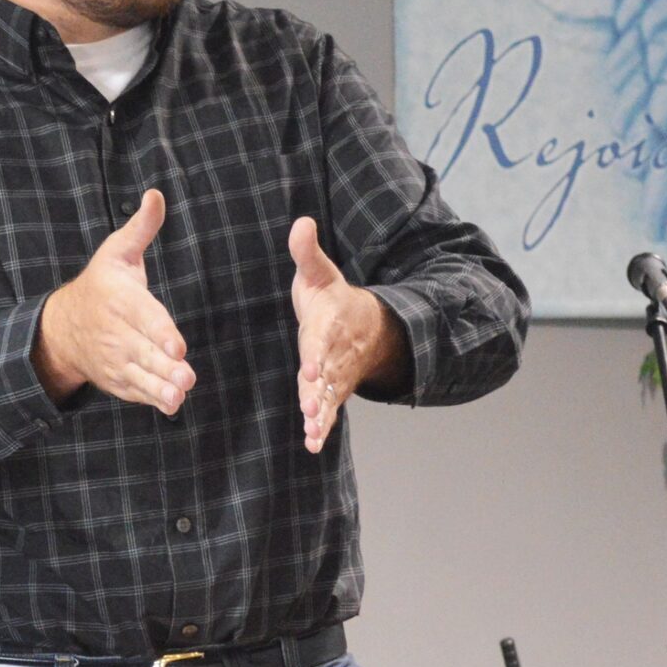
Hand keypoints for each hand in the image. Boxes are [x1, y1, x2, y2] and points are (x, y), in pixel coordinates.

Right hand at [34, 190, 195, 413]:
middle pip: (141, 351)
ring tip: (179, 395)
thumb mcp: (117, 252)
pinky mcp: (116, 379)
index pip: (142, 316)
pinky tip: (170, 404)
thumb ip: (141, 228)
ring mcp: (114, 359)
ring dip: (159, 387)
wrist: (62, 328)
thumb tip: (156, 194)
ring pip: (138, 375)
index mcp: (118, 299)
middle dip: (164, 366)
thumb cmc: (101, 285)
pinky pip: (133, 390)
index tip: (177, 346)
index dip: (159, 332)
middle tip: (187, 376)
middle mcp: (114, 332)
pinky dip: (150, 399)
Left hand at [289, 216, 397, 452]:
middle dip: (319, 392)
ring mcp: (336, 374)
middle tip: (311, 408)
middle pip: (328, 374)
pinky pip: (331, 410)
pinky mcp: (334, 390)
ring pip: (330, 396)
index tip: (311, 368)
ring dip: (322, 414)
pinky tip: (312, 444)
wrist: (365, 325)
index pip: (323, 340)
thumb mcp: (319, 272)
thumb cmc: (332, 298)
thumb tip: (300, 221)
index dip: (318, 354)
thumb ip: (307, 252)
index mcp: (329, 324)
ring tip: (313, 431)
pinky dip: (324, 428)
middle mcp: (334, 352)